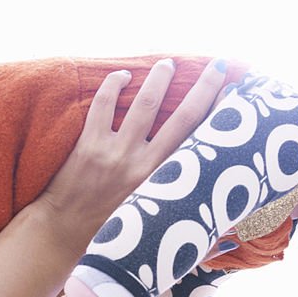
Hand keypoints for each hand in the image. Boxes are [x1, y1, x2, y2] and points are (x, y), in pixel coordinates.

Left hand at [38, 58, 228, 237]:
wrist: (65, 231)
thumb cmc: (112, 231)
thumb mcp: (154, 222)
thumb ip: (183, 213)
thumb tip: (226, 227)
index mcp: (163, 183)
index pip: (199, 141)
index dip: (218, 114)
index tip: (232, 93)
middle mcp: (143, 165)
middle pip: (183, 116)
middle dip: (203, 86)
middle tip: (216, 66)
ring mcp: (115, 152)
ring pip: (145, 102)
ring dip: (160, 78)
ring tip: (167, 64)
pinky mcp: (89, 144)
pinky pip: (104, 104)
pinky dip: (114, 83)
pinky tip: (123, 75)